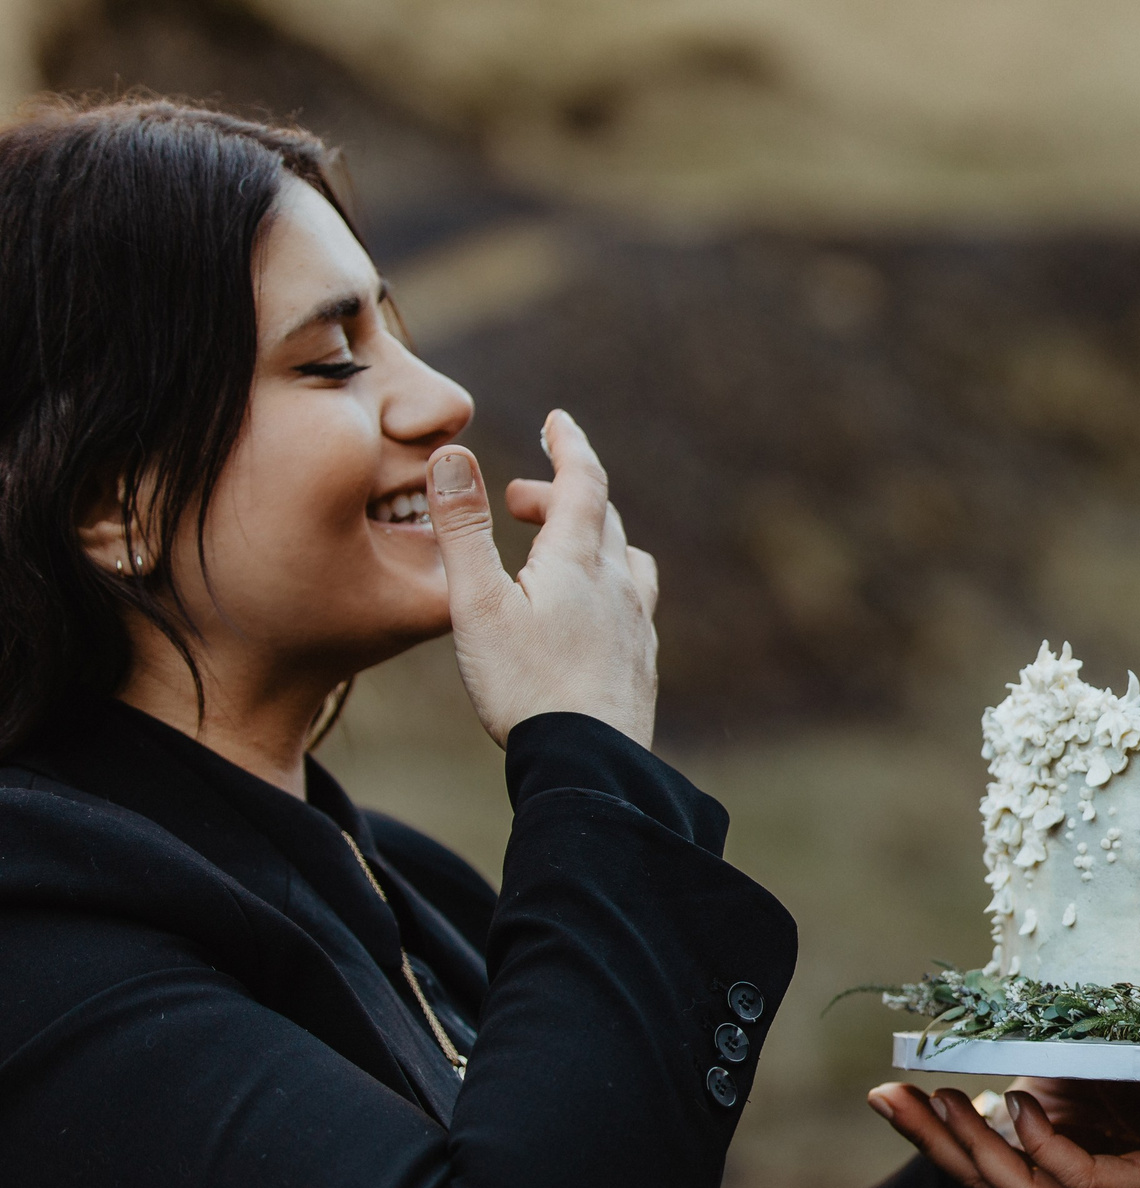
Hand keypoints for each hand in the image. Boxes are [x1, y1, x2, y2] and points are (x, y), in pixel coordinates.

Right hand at [428, 411, 659, 749]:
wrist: (589, 767)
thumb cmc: (525, 687)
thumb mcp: (476, 604)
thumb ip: (462, 529)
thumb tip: (452, 454)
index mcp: (578, 562)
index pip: (583, 481)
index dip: (569, 444)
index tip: (558, 420)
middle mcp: (619, 585)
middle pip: (600, 520)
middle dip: (561, 496)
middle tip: (519, 502)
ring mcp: (636, 626)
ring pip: (626, 561)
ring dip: (591, 542)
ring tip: (555, 554)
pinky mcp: (640, 663)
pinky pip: (632, 606)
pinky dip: (606, 588)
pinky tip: (586, 617)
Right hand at [867, 1081, 1139, 1187]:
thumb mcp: (1122, 1083)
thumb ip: (1074, 1076)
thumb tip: (1024, 1044)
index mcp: (1068, 1171)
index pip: (984, 1161)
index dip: (932, 1131)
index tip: (886, 1090)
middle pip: (983, 1180)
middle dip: (929, 1139)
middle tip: (884, 1097)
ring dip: (974, 1147)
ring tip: (940, 1100)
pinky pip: (1075, 1178)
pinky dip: (1044, 1145)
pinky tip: (1022, 1106)